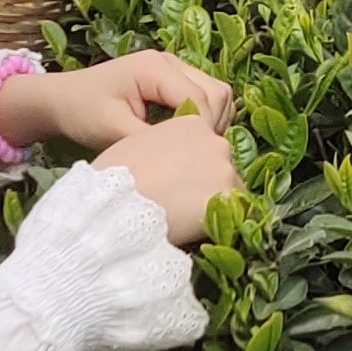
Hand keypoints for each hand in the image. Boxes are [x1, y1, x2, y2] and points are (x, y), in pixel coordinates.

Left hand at [0, 49, 231, 152]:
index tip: (192, 160)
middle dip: (211, 125)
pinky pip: (206, 96)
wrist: (61, 99)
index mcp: (155, 68)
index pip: (201, 98)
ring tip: (189, 148)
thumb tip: (187, 155)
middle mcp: (170, 61)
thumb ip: (151, 140)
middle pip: (217, 92)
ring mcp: (174, 67)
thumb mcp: (112, 130)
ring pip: (217, 93)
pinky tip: (184, 138)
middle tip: (193, 156)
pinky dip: (204, 117)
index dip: (202, 130)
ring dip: (211, 122)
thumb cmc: (81, 112)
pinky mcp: (173, 78)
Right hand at [90, 103, 238, 247]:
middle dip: (207, 181)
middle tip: (183, 201)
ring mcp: (226, 168)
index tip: (179, 180)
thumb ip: (164, 144)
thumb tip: (169, 160)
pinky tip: (197, 227)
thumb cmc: (117, 176)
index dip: (193, 165)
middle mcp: (215, 140)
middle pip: (220, 163)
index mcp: (192, 123)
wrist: (118, 203)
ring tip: (187, 216)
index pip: (204, 143)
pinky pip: (235, 212)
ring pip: (230, 187)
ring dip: (214, 200)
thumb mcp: (138, 144)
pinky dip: (219, 219)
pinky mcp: (230, 197)